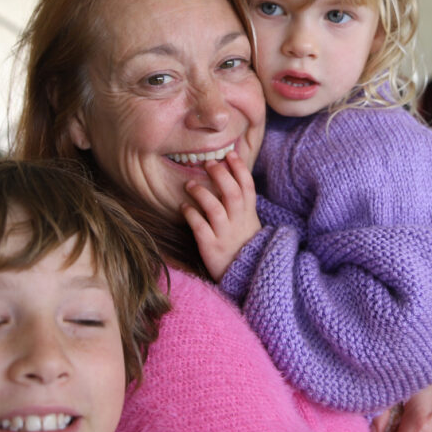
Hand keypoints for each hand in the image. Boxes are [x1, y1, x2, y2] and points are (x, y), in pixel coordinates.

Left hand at [182, 150, 260, 281]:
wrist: (245, 277)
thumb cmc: (242, 244)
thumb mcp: (248, 222)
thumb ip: (240, 202)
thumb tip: (228, 175)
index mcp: (248, 214)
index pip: (248, 186)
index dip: (240, 169)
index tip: (230, 154)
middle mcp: (238, 223)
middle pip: (232, 193)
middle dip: (220, 175)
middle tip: (208, 163)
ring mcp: (225, 235)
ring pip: (215, 209)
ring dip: (201, 193)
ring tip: (189, 184)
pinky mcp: (211, 248)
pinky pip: (200, 228)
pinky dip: (191, 214)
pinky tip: (183, 207)